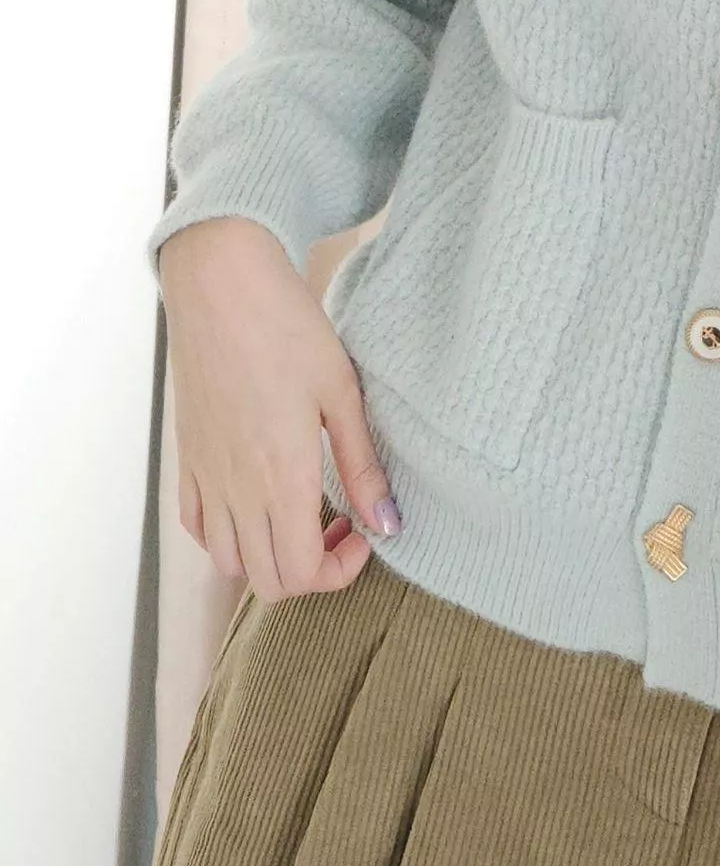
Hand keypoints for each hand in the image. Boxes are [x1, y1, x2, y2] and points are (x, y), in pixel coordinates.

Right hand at [159, 216, 401, 601]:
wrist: (221, 285)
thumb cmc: (287, 328)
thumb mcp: (341, 393)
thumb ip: (363, 466)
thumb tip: (389, 525)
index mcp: (280, 477)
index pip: (301, 574)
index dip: (339, 573)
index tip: (364, 532)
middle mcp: (236, 489)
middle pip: (266, 580)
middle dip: (310, 571)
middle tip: (341, 523)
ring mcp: (205, 476)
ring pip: (228, 562)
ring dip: (268, 557)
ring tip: (301, 511)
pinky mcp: (186, 458)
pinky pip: (196, 526)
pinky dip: (227, 535)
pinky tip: (258, 499)